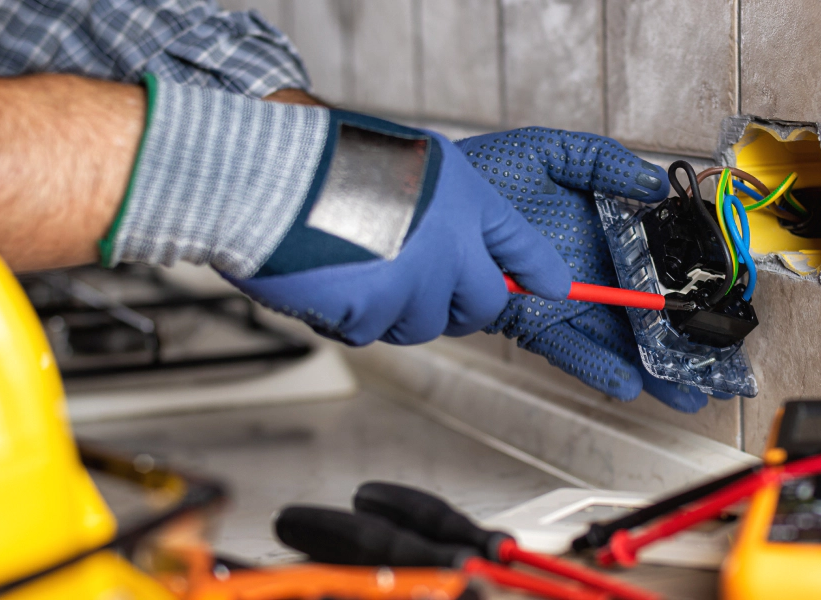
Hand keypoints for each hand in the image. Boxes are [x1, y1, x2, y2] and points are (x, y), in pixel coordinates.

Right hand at [228, 114, 571, 345]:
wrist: (269, 176)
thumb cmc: (326, 160)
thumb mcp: (409, 161)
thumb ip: (445, 206)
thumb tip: (462, 253)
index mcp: (461, 198)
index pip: (520, 245)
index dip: (537, 272)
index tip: (551, 287)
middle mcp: (448, 244)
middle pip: (481, 305)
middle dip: (459, 305)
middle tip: (424, 286)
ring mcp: (413, 282)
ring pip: (422, 324)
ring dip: (396, 308)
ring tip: (359, 265)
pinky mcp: (372, 312)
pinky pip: (371, 331)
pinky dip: (348, 315)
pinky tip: (328, 277)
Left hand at [460, 128, 712, 411]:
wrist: (431, 200)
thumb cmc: (488, 173)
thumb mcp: (552, 153)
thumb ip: (603, 162)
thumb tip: (653, 184)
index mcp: (602, 234)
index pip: (655, 266)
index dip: (688, 288)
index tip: (722, 309)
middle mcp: (588, 273)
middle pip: (644, 316)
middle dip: (682, 347)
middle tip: (722, 373)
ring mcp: (561, 302)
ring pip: (615, 341)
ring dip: (651, 370)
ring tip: (688, 393)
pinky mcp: (529, 323)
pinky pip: (567, 349)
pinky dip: (596, 366)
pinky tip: (626, 383)